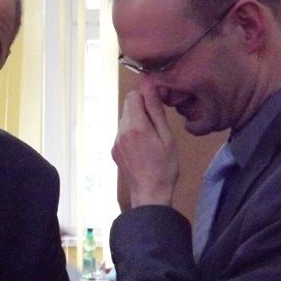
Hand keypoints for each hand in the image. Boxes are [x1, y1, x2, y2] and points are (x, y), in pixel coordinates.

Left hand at [112, 87, 178, 206]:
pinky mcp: (113, 150)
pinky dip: (131, 134)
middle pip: (127, 107)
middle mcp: (121, 131)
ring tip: (150, 140)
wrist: (150, 193)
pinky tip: (142, 149)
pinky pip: (122, 133)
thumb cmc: (165, 166)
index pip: (132, 95)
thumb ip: (156, 111)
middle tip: (155, 126)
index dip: (145, 97)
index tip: (155, 108)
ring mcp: (115, 141)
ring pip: (124, 120)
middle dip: (141, 110)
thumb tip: (149, 87)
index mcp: (135, 126)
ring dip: (136, 122)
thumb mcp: (167, 137)